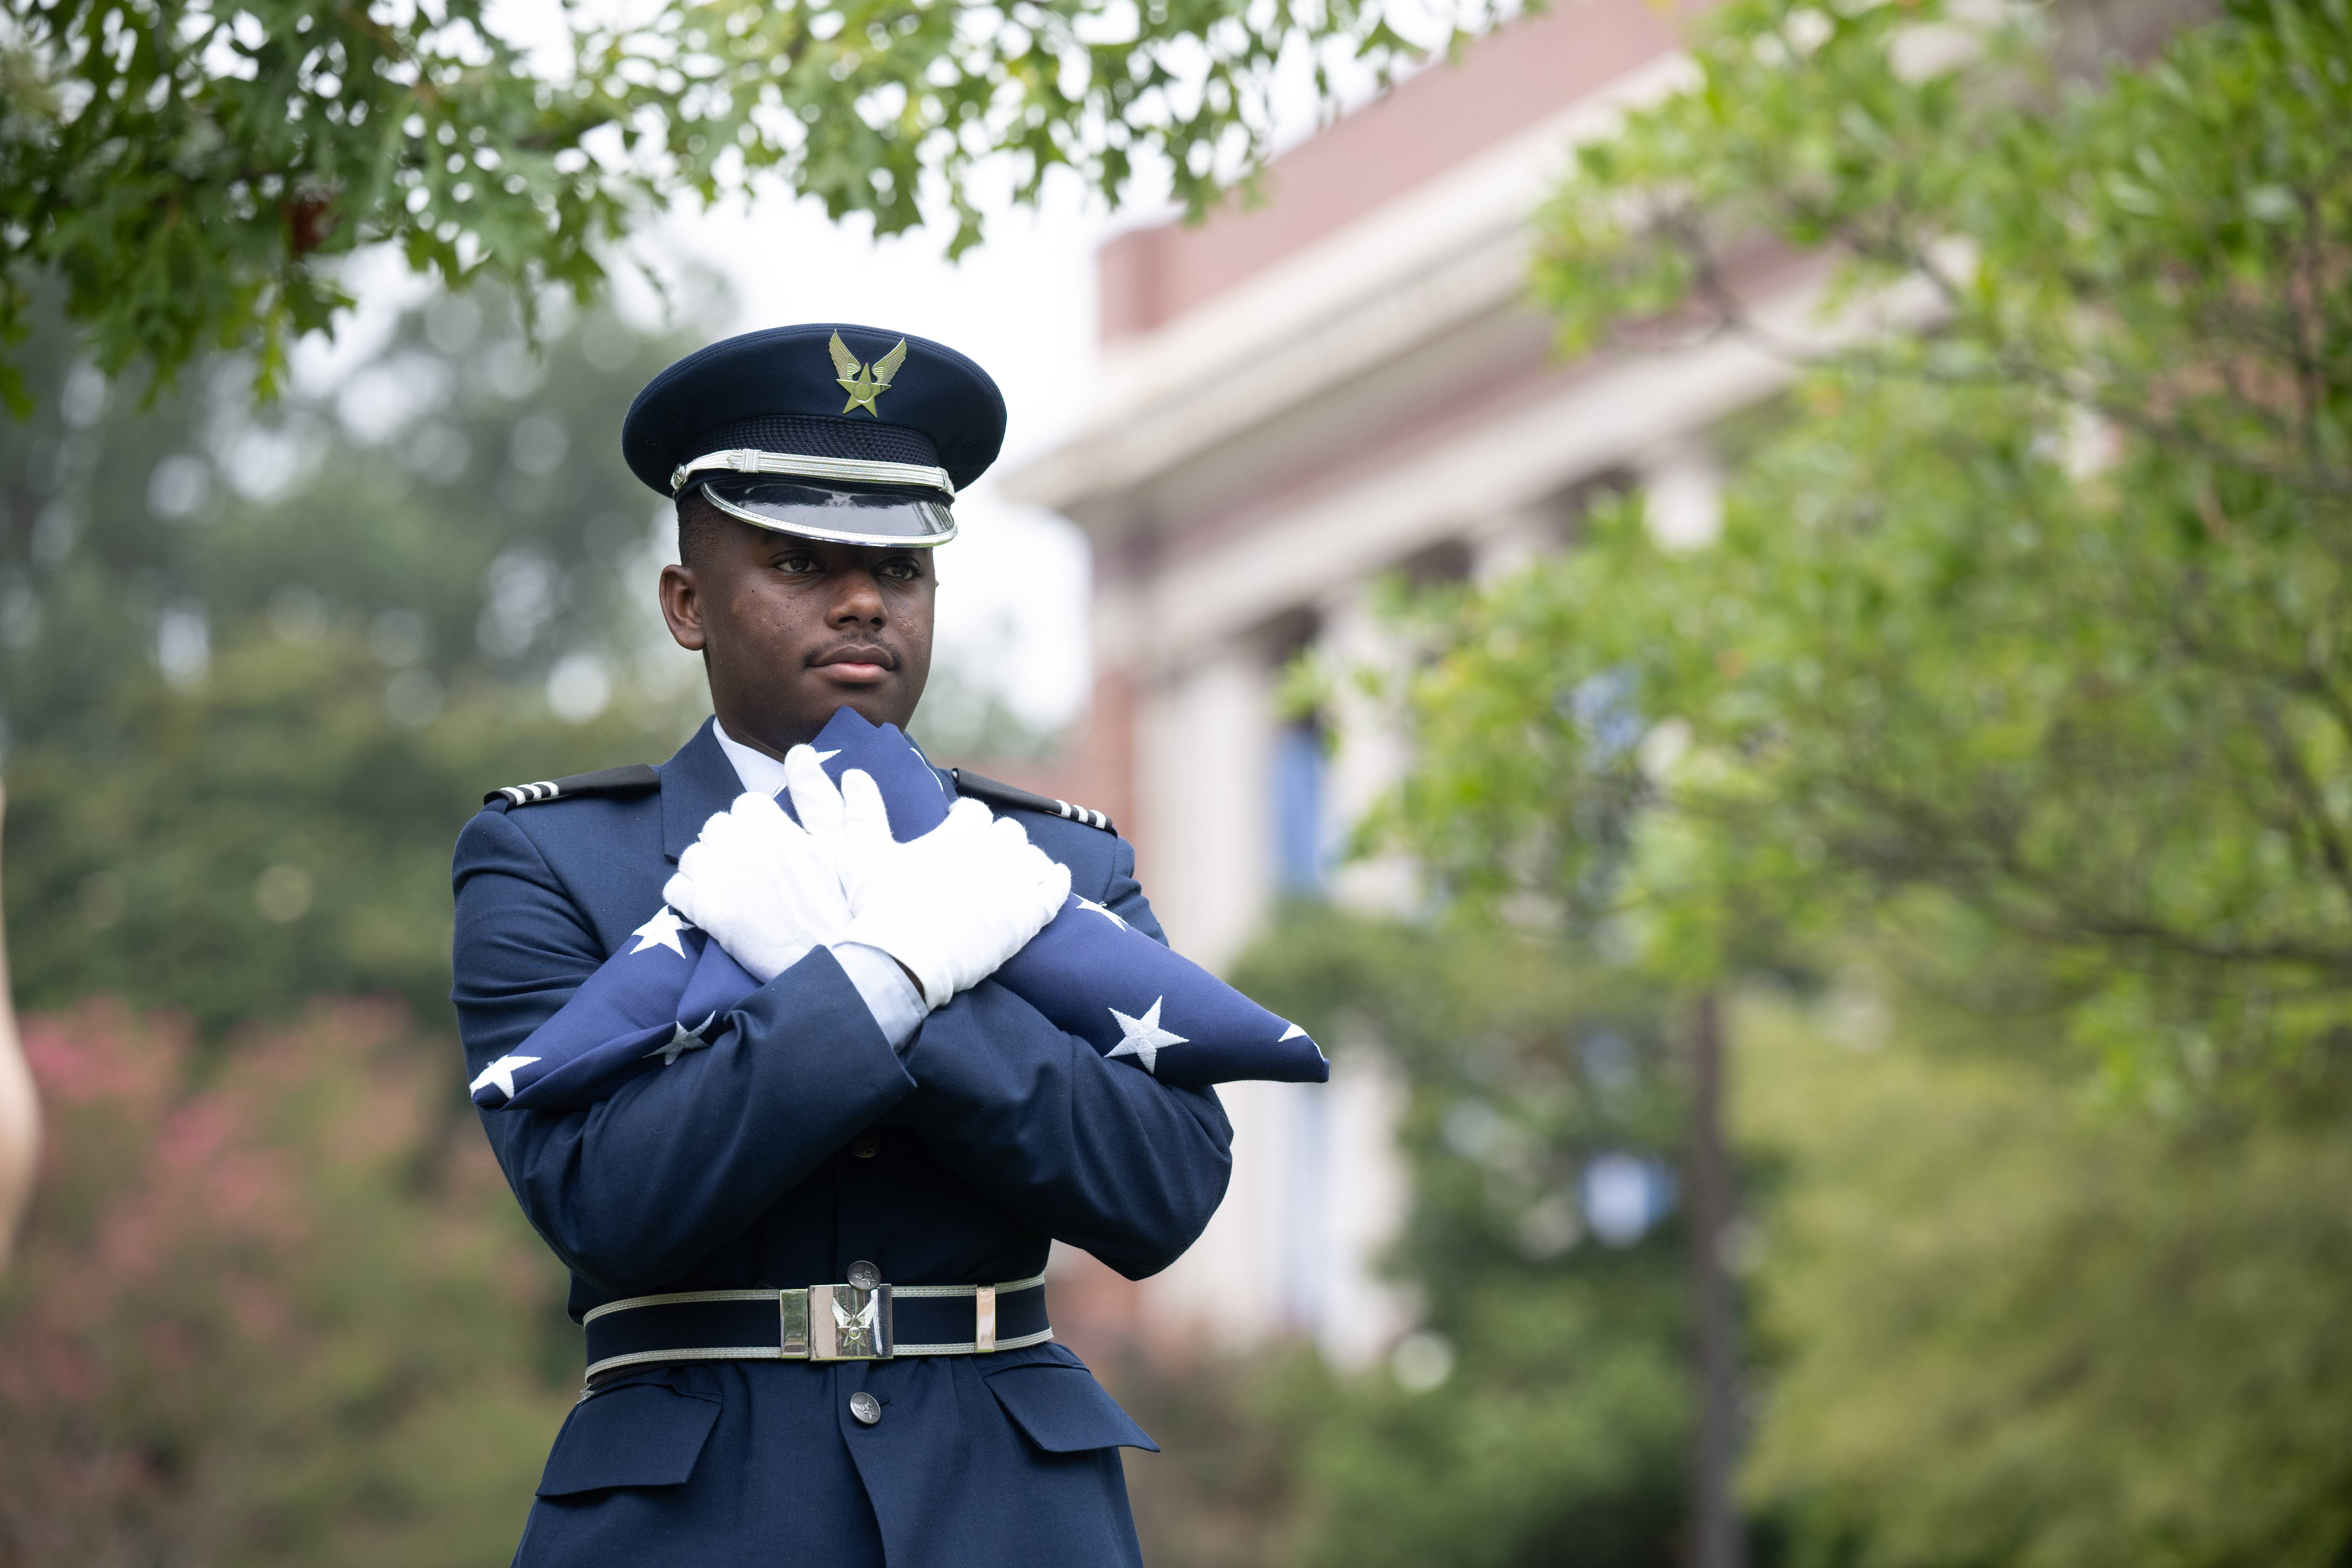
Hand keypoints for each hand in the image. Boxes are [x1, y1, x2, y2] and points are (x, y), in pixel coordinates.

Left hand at [662, 786, 849, 982]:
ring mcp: (720, 879)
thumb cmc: (843, 905)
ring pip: (693, 854)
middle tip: (752, 867)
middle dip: (731, 841)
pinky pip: (675, 889)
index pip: (746, 804)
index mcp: (774, 829)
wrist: (830, 963)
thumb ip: (820, 796)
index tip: (772, 844)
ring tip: (730, 885)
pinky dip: (685, 894)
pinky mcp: (705, 913)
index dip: (759, 823)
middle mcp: (741, 848)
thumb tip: (800, 753)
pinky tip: (706, 904)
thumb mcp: (844, 844)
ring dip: (707, 865)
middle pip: (716, 825)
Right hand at [787, 754, 1069, 1008]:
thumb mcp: (863, 856)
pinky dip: (1057, 880)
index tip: (955, 820)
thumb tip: (853, 774)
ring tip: (1011, 867)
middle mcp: (994, 853)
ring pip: (1034, 857)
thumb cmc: (881, 907)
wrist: (905, 961)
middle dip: (995, 836)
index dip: (964, 814)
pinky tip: (1056, 876)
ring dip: (1024, 858)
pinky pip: (1056, 891)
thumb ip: (862, 813)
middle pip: (1008, 831)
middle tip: (981, 850)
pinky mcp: (1029, 918)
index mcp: (959, 834)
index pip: (974, 810)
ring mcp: (1016, 885)